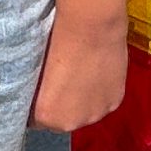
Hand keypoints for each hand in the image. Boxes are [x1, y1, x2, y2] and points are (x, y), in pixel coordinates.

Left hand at [29, 10, 125, 130]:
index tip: (42, 91)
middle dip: (62, 105)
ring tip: (82, 76)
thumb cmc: (57, 42)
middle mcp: (70, 122)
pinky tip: (97, 73)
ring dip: (82, 101)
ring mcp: (94, 114)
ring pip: (85, 113)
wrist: (90, 27)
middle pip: (62, 120)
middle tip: (63, 81)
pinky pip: (103, 102)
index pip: (36, 121)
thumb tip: (39, 95)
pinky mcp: (114, 102)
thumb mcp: (37, 72)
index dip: (39, 104)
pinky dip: (100, 92)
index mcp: (46, 116)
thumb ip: (37, 93)